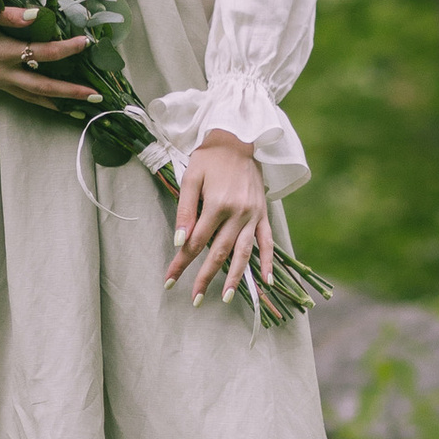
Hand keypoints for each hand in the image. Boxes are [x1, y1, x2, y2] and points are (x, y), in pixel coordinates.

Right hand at [0, 2, 93, 112]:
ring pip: (33, 97)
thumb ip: (7, 15)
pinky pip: (22, 96)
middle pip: (42, 88)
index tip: (86, 42)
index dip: (66, 48)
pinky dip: (41, 101)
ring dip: (59, 103)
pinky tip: (54, 104)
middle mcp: (1, 73)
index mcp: (0, 53)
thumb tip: (38, 14)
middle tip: (97, 98)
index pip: (41, 53)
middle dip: (71, 93)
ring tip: (83, 110)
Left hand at [165, 130, 273, 307]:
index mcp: (218, 204)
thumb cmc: (209, 159)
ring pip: (243, 253)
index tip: (169, 281)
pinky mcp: (263, 214)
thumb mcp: (190, 179)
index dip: (181, 263)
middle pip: (218, 253)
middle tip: (194, 298)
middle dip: (205, 277)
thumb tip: (180, 242)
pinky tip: (267, 281)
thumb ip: (185, 210)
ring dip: (235, 277)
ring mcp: (253, 216)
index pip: (196, 242)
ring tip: (225, 297)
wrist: (238, 140)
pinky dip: (268, 261)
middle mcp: (238, 213)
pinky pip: (268, 242)